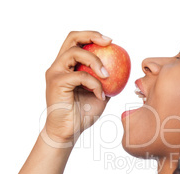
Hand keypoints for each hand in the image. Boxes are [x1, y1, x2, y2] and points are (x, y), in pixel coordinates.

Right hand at [43, 31, 111, 146]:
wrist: (69, 132)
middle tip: (109, 42)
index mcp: (68, 66)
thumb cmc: (83, 114)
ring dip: (95, 61)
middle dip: (92, 35)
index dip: (93, 35)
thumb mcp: (100, 93)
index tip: (111, 42)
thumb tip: (123, 71)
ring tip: (107, 75)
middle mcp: (59, 65)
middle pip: (72, 38)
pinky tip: (101, 96)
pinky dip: (95, 84)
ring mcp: (56, 73)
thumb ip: (106, 81)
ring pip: (75, 53)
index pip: (77, 41)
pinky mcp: (56, 83)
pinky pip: (80, 76)